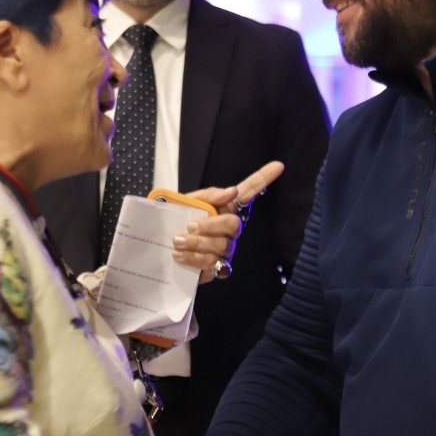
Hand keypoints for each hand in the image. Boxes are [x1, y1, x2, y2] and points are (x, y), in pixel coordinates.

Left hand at [171, 161, 284, 283]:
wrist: (156, 245)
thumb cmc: (175, 221)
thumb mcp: (186, 202)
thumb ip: (209, 195)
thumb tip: (233, 191)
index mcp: (224, 208)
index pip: (249, 192)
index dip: (263, 178)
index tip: (278, 165)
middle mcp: (229, 230)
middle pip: (233, 225)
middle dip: (211, 225)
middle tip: (189, 225)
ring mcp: (225, 251)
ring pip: (221, 247)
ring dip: (197, 243)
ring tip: (177, 241)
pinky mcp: (215, 269)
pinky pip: (211, 265)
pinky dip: (193, 259)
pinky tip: (179, 255)